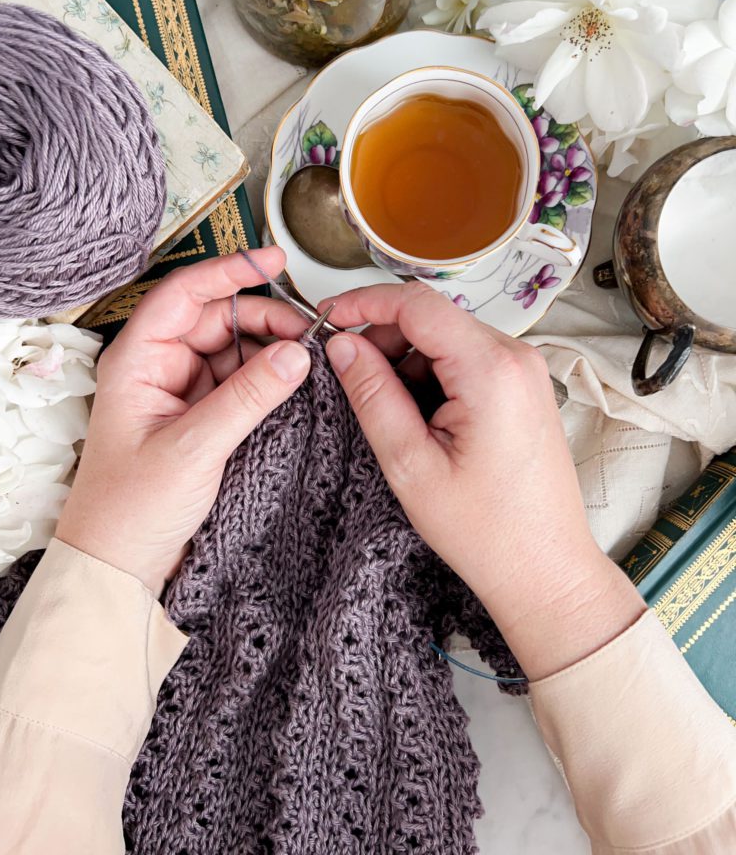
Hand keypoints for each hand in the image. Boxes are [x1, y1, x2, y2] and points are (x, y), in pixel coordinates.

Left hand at [56, 248, 310, 594]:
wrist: (119, 565)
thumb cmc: (129, 508)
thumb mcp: (194, 448)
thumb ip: (248, 397)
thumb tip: (296, 354)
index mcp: (137, 360)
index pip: (184, 294)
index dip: (229, 270)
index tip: (273, 259)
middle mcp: (158, 366)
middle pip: (216, 317)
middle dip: (263, 317)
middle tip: (308, 334)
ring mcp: (181, 390)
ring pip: (233, 347)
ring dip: (269, 348)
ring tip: (307, 360)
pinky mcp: (201, 415)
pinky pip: (240, 379)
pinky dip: (267, 376)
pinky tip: (292, 381)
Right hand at [323, 283, 644, 678]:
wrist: (545, 569)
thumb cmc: (486, 530)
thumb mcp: (410, 464)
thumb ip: (372, 395)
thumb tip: (342, 346)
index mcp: (491, 369)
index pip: (416, 303)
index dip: (363, 302)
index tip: (327, 317)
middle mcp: (516, 357)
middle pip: (432, 316)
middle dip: (382, 336)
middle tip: (347, 374)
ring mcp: (524, 371)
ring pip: (446, 337)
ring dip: (406, 359)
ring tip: (388, 411)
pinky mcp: (523, 387)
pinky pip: (466, 358)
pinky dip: (432, 374)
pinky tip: (418, 417)